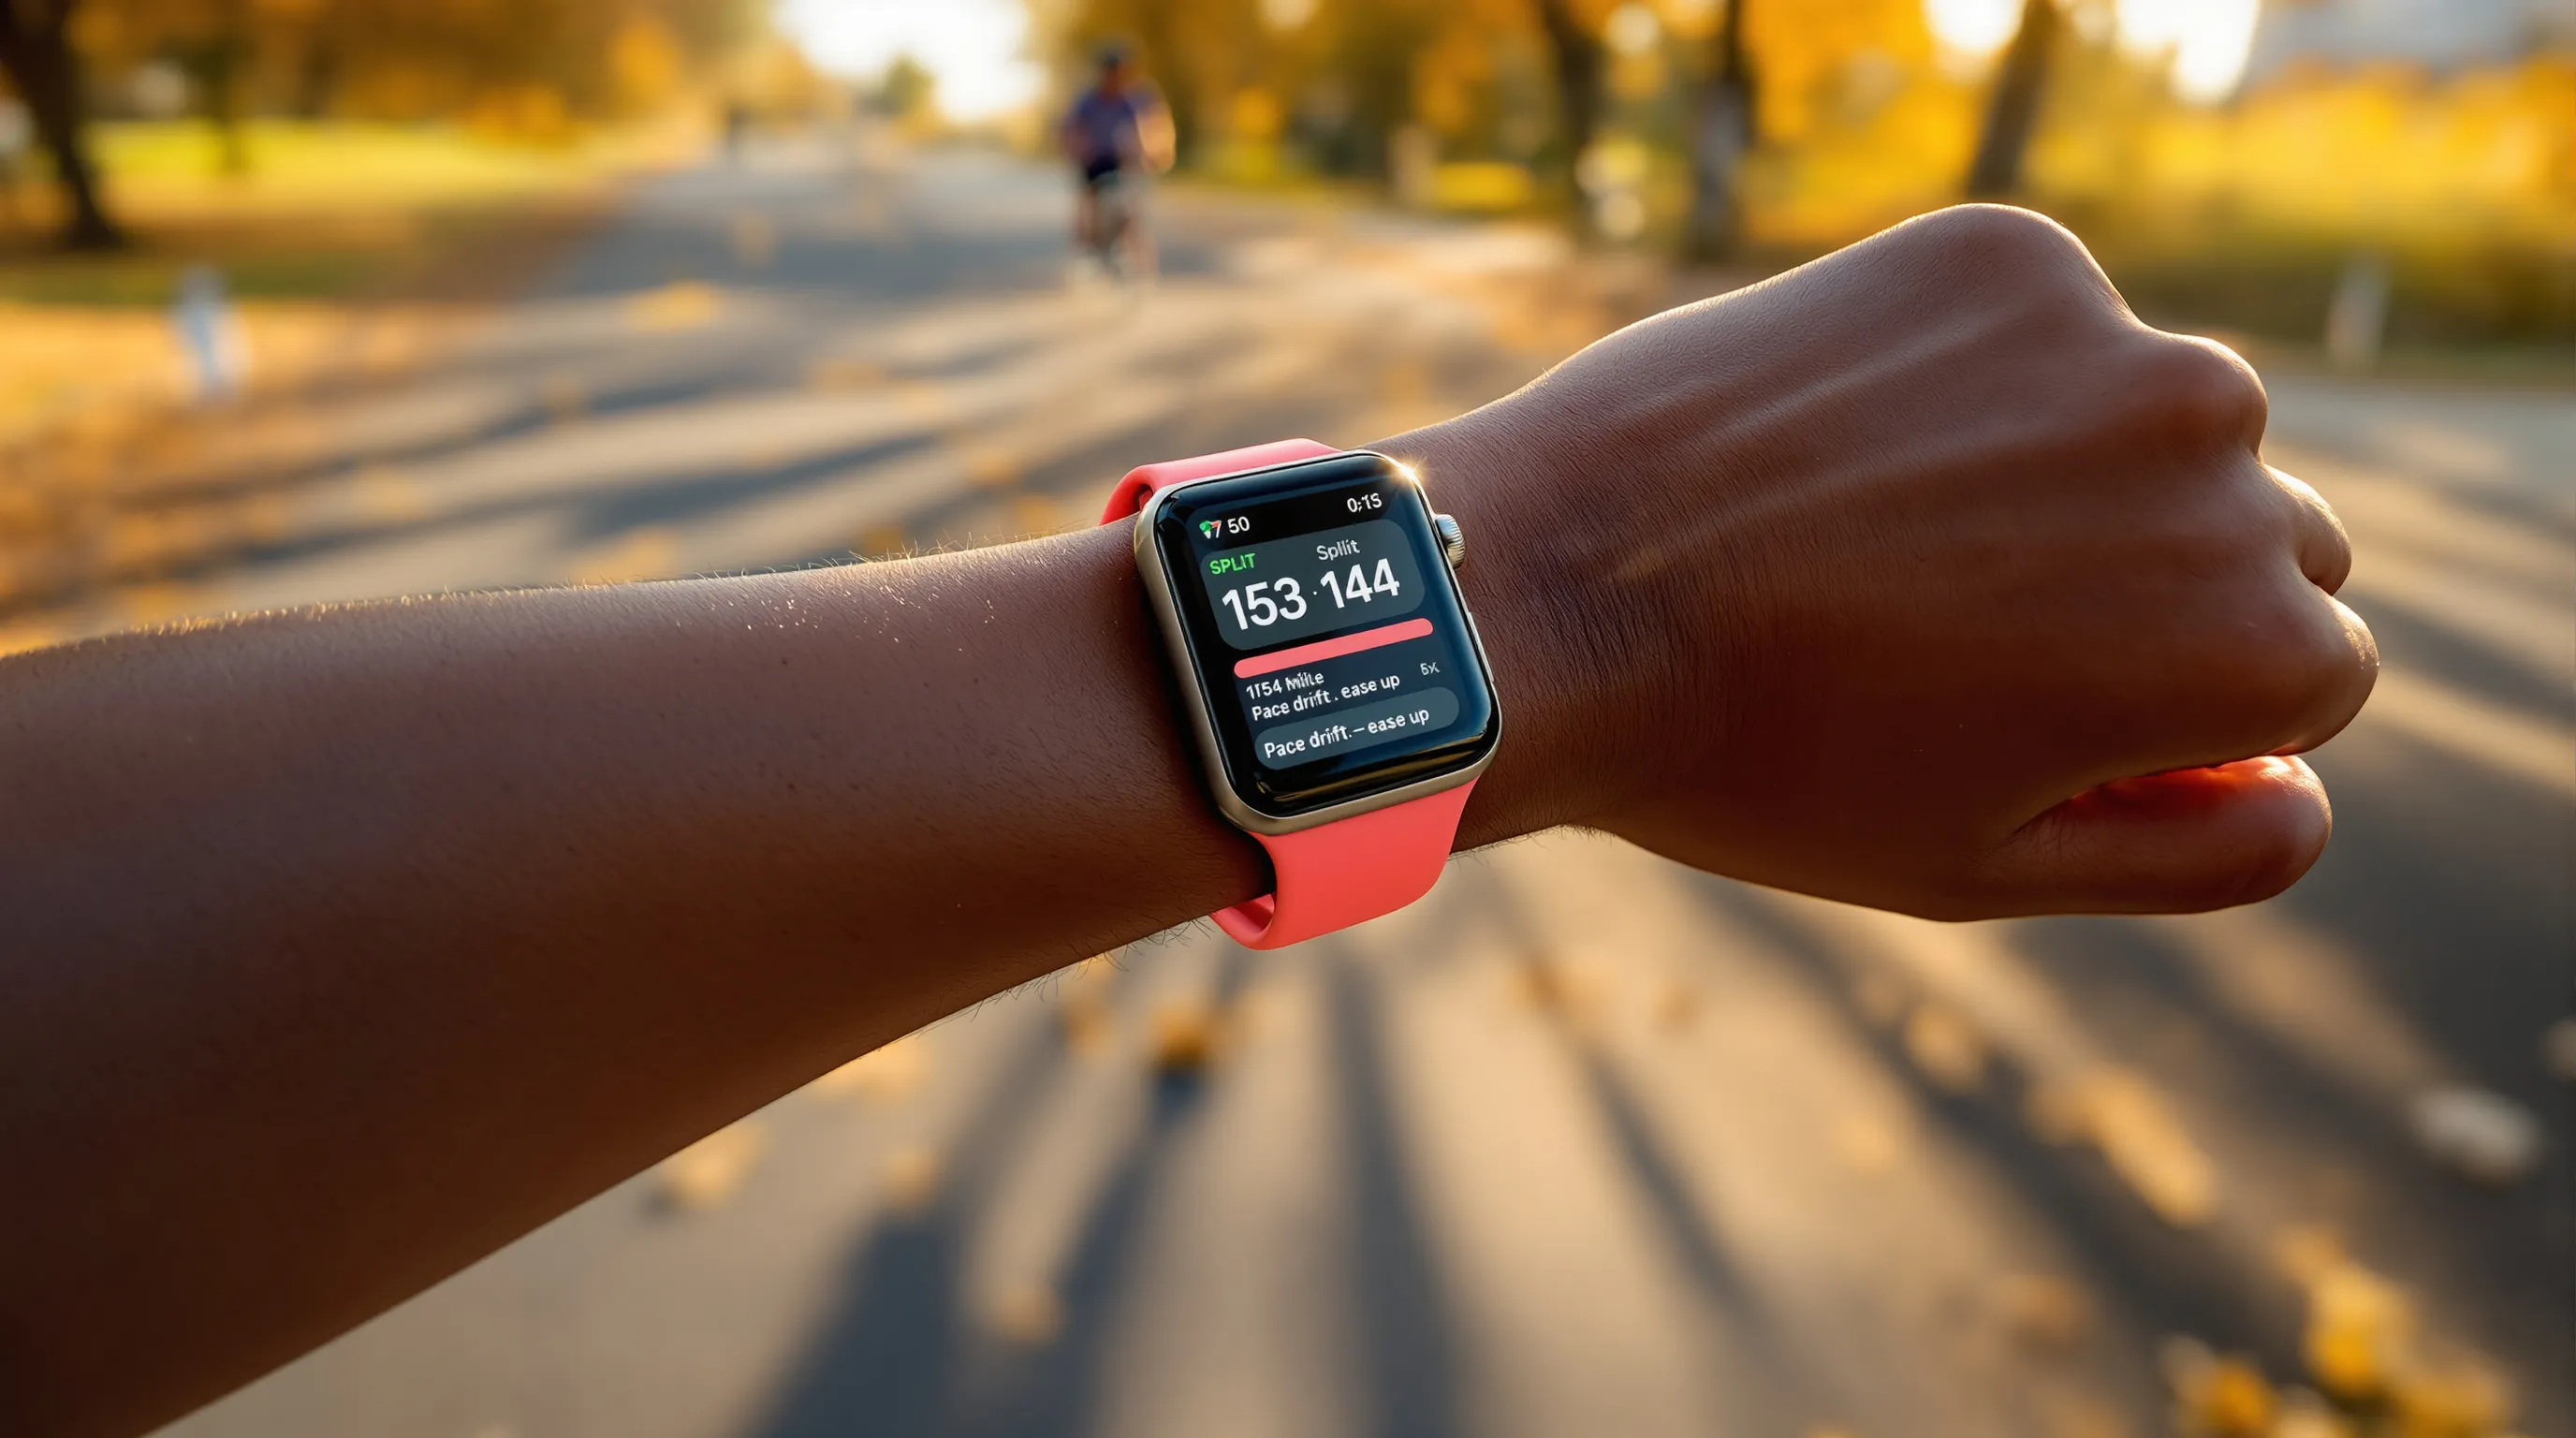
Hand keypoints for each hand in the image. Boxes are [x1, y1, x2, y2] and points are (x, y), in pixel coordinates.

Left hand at [1416, 205, 2375, 918]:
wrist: (1555, 591)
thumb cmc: (1761, 761)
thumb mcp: (1987, 866)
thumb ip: (2194, 852)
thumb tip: (2305, 800)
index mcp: (2249, 643)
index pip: (2306, 678)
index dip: (2174, 714)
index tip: (2040, 712)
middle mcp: (2221, 465)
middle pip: (2261, 538)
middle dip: (2153, 589)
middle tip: (1960, 630)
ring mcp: (2112, 339)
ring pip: (2161, 421)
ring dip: (2078, 470)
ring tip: (1894, 535)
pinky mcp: (2005, 254)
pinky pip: (2047, 326)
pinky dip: (1980, 375)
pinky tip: (1849, 443)